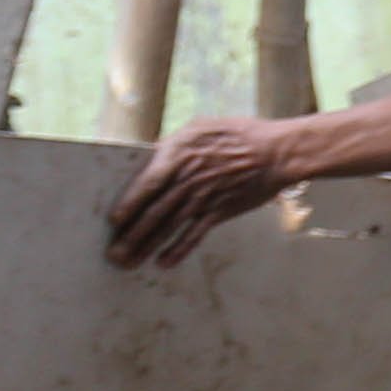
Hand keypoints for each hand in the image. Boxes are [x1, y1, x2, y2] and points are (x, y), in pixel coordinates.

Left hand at [105, 115, 305, 268]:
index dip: (129, 204)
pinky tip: (164, 262)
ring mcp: (204, 198)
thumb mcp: (201, 128)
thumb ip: (174, 143)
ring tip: (129, 262)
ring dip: (147, 246)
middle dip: (131, 234)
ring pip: (169, 226)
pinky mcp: (220, 212)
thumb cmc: (239, 134)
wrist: (276, 152)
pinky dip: (179, 250)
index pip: (147, 183)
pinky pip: (195, 234)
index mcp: (178, 155)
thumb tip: (152, 153)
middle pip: (154, 211)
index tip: (114, 221)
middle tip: (113, 254)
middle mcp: (187, 180)